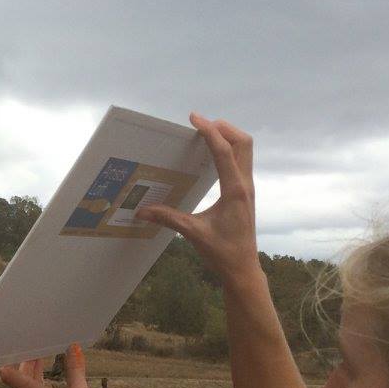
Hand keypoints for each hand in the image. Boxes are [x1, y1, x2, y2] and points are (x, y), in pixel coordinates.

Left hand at [0, 344, 100, 387]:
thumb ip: (75, 371)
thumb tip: (72, 349)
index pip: (13, 372)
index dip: (13, 357)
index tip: (19, 342)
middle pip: (20, 377)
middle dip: (27, 360)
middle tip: (36, 343)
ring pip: (27, 387)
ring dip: (33, 371)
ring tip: (43, 355)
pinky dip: (39, 383)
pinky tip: (51, 381)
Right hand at [132, 113, 259, 285]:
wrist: (243, 268)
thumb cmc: (222, 252)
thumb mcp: (193, 234)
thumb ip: (168, 218)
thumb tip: (141, 211)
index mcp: (234, 191)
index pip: (224, 152)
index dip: (209, 131)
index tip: (194, 118)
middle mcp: (245, 185)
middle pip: (243, 142)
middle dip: (223, 127)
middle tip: (200, 124)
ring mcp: (247, 188)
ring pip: (245, 150)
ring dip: (228, 136)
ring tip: (206, 134)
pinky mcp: (245, 193)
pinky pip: (241, 161)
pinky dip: (229, 150)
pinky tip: (212, 155)